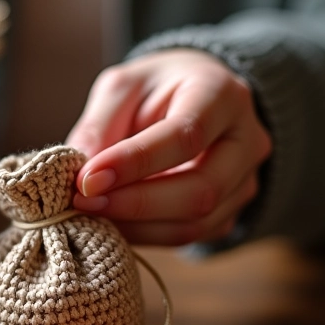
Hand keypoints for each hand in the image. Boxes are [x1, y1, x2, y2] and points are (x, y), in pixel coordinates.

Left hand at [65, 49, 271, 245]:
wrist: (191, 101)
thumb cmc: (153, 90)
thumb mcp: (121, 88)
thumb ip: (99, 125)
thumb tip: (78, 172)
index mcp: (222, 94)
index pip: (185, 136)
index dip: (133, 163)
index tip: (86, 180)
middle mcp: (246, 141)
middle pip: (200, 190)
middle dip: (134, 203)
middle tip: (81, 202)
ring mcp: (244, 182)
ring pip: (195, 222)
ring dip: (135, 225)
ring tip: (90, 213)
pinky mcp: (229, 212)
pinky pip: (187, 236)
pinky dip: (144, 235)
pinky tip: (112, 221)